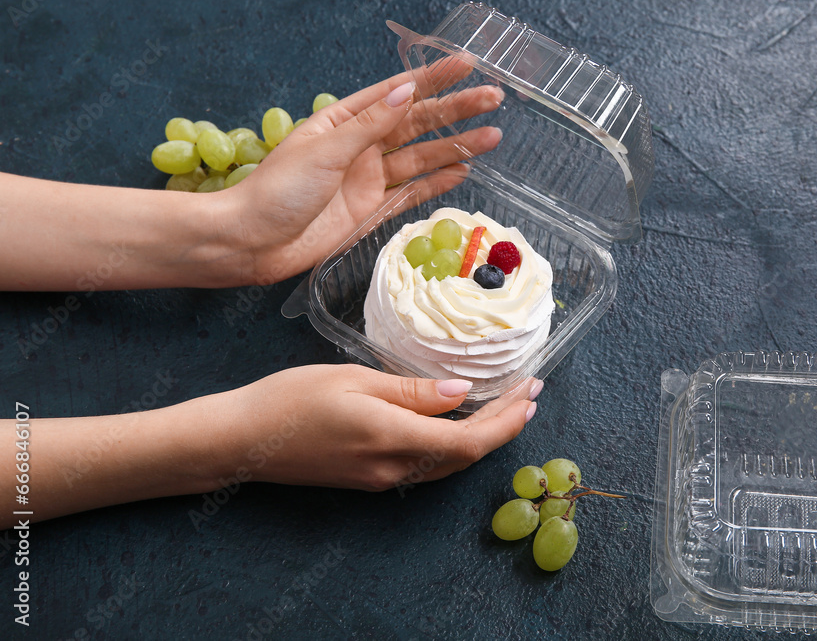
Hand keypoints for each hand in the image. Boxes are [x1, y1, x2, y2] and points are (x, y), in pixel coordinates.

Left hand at [223, 70, 503, 285]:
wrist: (253, 242)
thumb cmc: (278, 190)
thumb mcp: (325, 150)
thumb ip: (370, 125)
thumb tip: (407, 92)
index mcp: (343, 121)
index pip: (397, 93)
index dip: (432, 78)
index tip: (465, 65)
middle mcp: (360, 146)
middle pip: (417, 123)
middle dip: (456, 110)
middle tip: (493, 98)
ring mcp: (368, 179)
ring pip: (422, 158)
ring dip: (456, 147)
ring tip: (492, 136)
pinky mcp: (372, 210)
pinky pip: (412, 192)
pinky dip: (438, 182)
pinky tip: (463, 170)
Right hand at [227, 365, 540, 491]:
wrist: (242, 441)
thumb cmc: (290, 399)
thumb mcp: (354, 379)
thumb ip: (413, 391)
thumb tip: (462, 393)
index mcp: (393, 439)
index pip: (469, 440)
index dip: (506, 420)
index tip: (531, 391)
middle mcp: (394, 468)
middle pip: (466, 455)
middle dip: (504, 425)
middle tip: (529, 393)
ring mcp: (382, 478)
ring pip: (449, 463)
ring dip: (483, 435)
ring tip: (507, 405)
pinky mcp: (370, 479)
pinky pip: (427, 464)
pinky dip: (455, 443)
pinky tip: (461, 420)